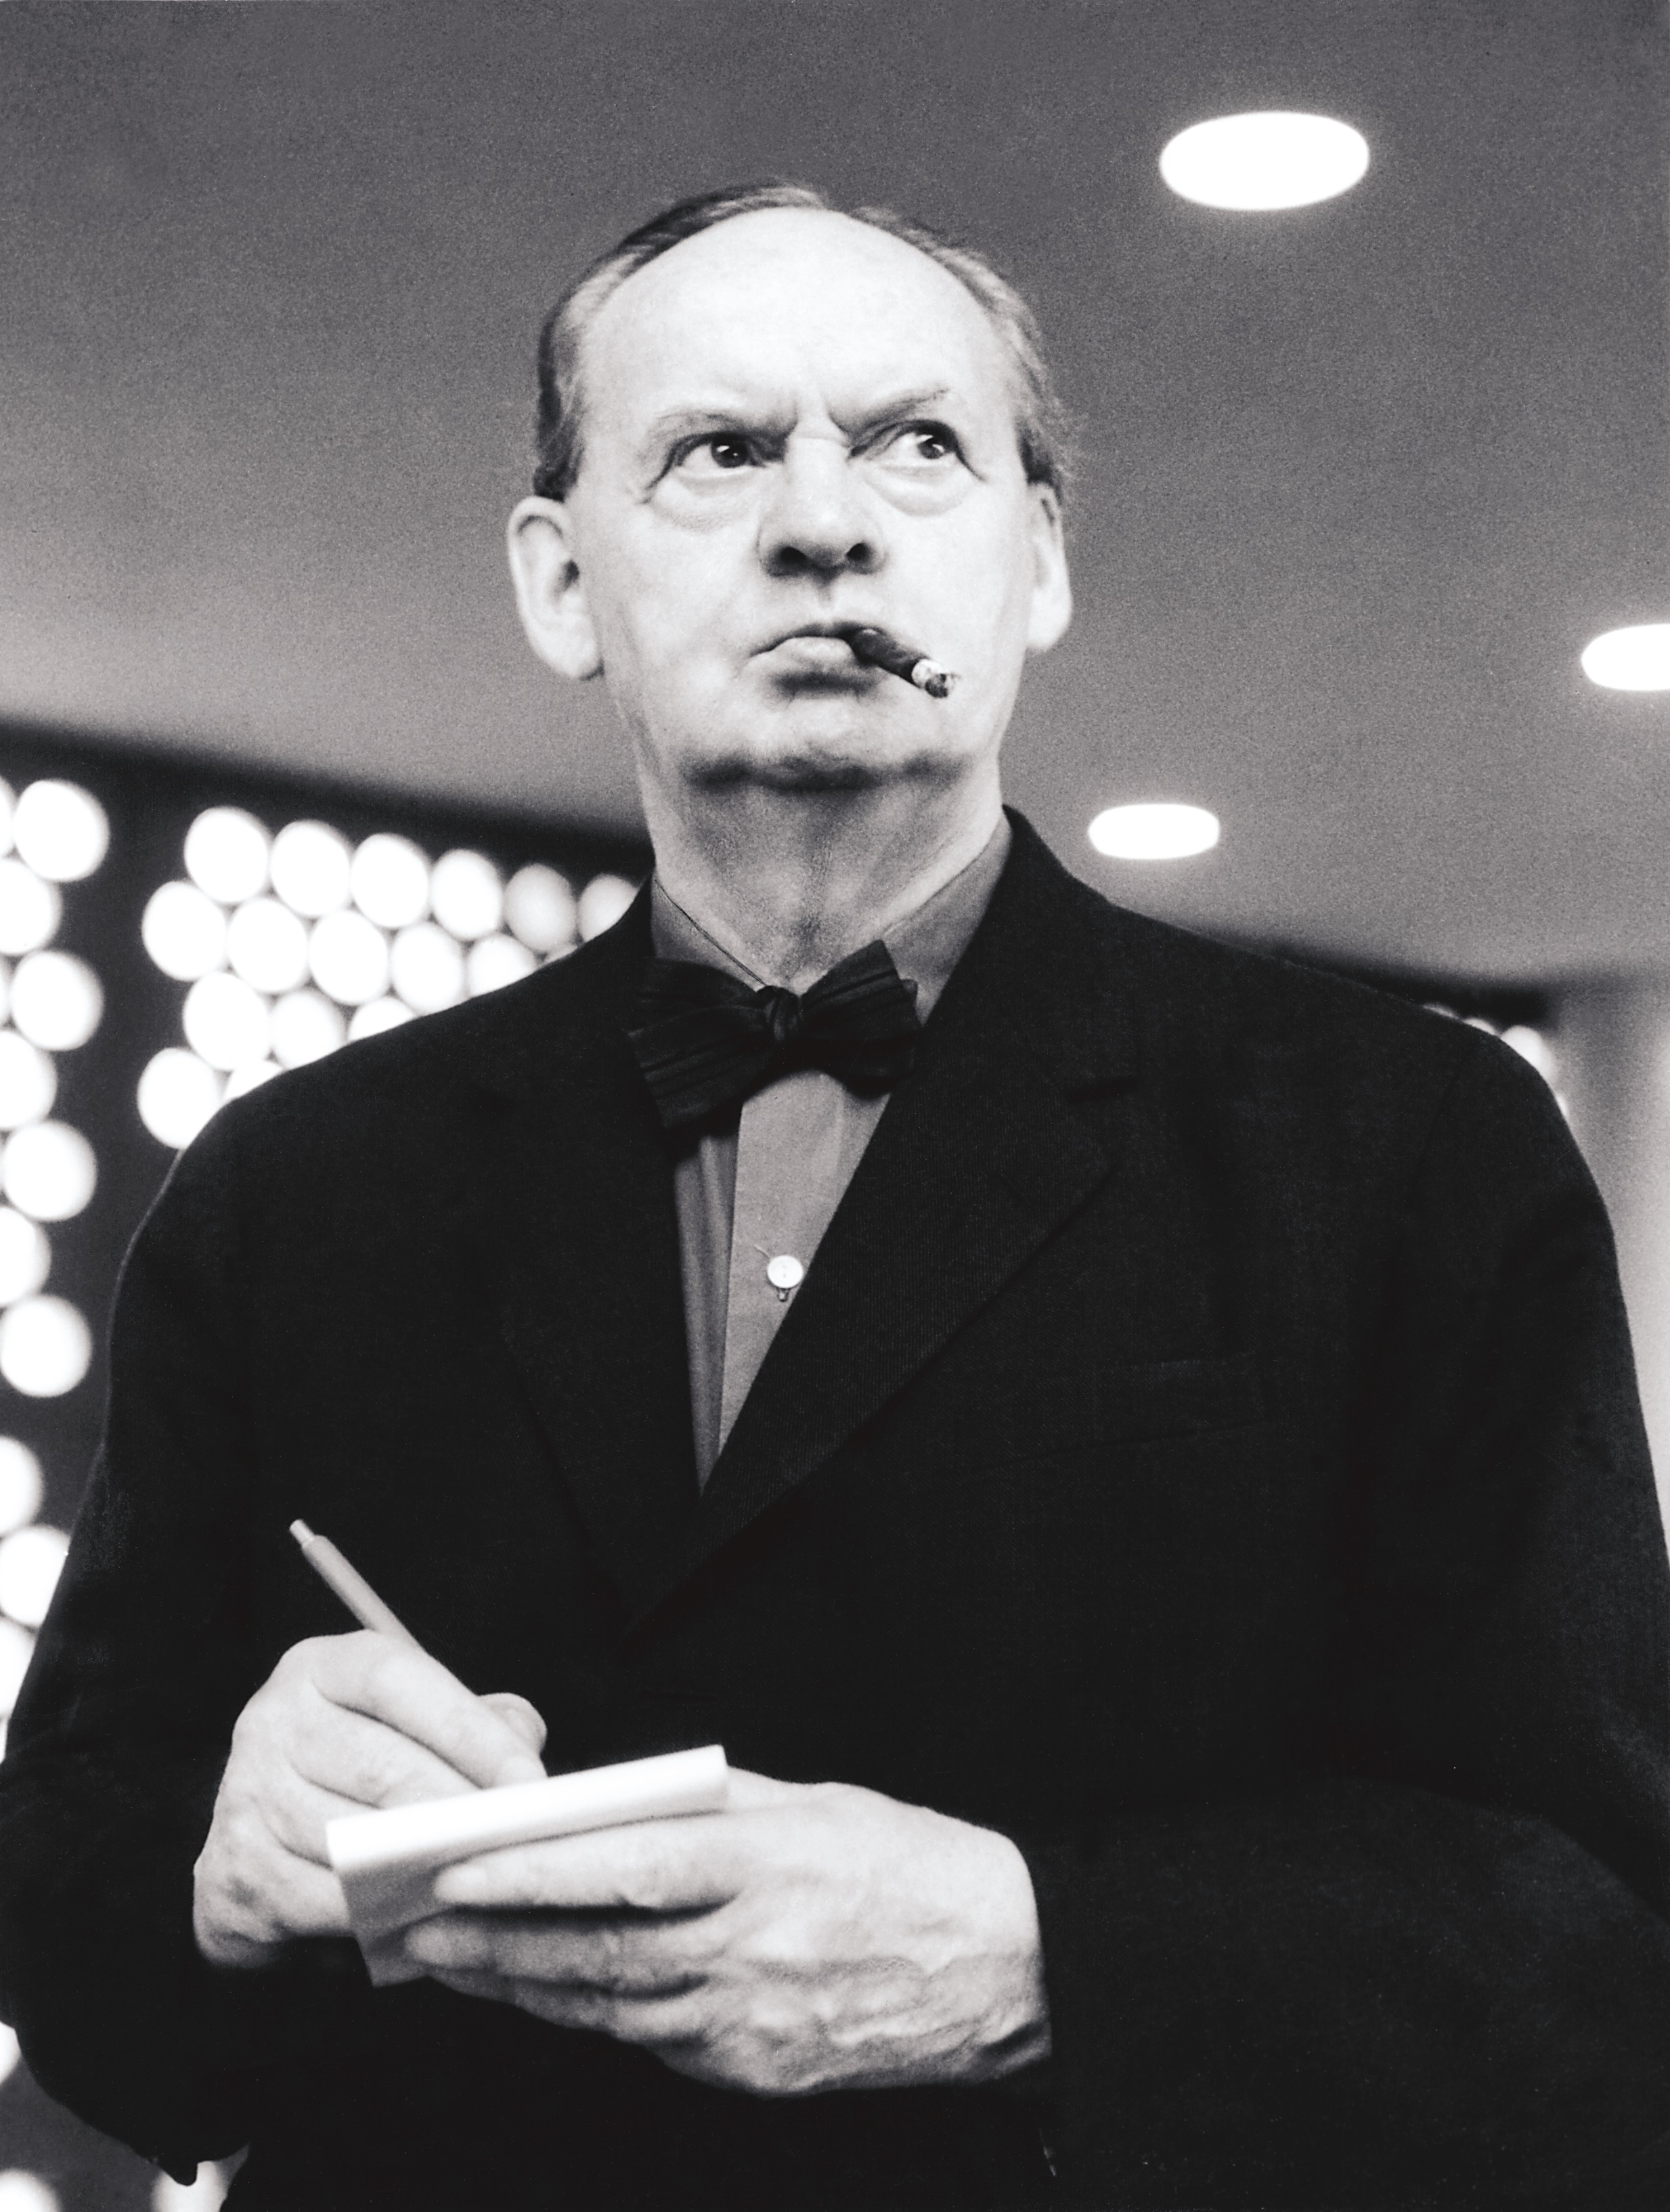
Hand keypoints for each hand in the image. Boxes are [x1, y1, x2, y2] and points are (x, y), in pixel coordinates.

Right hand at [193, 1631, 546, 1968]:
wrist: (267, 1844)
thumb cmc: (365, 1771)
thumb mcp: (416, 1725)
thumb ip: (478, 1723)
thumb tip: (524, 1751)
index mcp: (321, 1667)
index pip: (397, 1680)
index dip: (467, 1730)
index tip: (528, 1780)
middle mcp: (272, 1720)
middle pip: (380, 1766)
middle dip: (458, 1809)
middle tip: (515, 1842)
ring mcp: (244, 1795)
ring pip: (353, 1839)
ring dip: (426, 1866)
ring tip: (483, 1878)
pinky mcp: (236, 1869)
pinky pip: (325, 1899)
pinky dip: (382, 1912)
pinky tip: (428, 1912)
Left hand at [404, 1769, 1050, 2094]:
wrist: (1005, 1965)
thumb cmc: (909, 1864)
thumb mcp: (813, 1803)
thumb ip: (710, 1804)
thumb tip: (614, 1800)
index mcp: (763, 1865)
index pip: (622, 1868)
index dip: (532, 1874)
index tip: (459, 1867)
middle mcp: (750, 1949)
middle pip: (595, 1953)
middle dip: (495, 1944)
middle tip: (421, 1930)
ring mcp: (752, 2022)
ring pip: (609, 2008)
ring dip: (523, 1988)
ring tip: (457, 1965)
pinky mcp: (757, 2070)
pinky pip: (656, 2041)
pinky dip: (594, 2015)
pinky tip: (549, 1996)